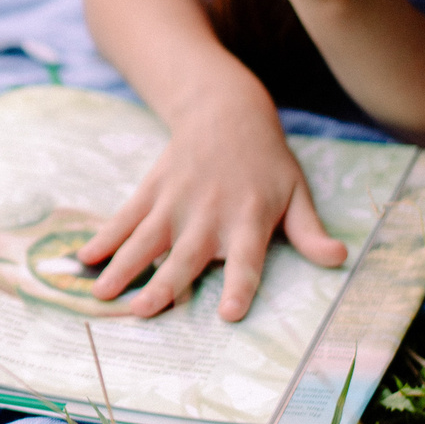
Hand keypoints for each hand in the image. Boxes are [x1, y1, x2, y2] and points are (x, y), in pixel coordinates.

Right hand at [74, 84, 349, 320]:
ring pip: (146, 238)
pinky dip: (105, 236)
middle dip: (164, 283)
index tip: (227, 313)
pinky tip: (86, 257)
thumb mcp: (297, 193)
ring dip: (123, 266)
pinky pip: (126, 216)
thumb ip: (310, 232)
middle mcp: (210, 213)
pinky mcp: (153, 189)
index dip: (238, 286)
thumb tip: (339, 260)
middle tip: (143, 311)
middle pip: (185, 254)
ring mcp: (176, 200)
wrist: (226, 110)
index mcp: (249, 218)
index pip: (247, 259)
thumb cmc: (267, 161)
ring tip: (102, 294)